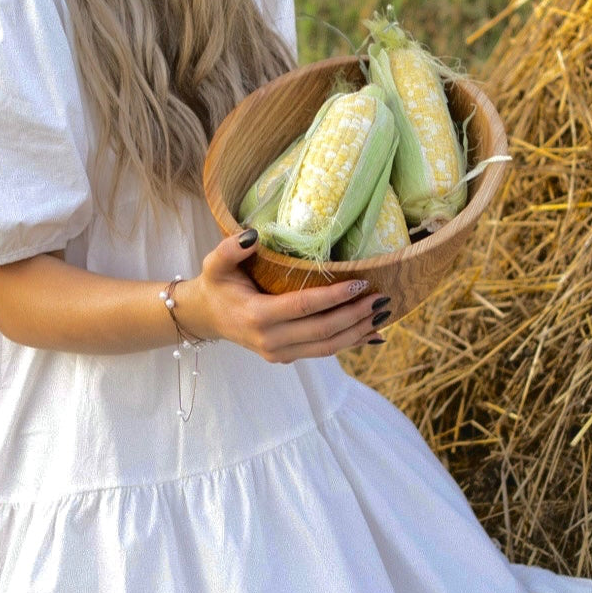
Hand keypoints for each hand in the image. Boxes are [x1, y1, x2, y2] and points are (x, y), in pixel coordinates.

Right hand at [178, 229, 390, 362]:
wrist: (206, 318)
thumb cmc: (216, 284)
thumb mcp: (215, 263)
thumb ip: (230, 248)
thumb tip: (253, 234)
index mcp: (257, 316)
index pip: (303, 307)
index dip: (334, 297)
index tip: (361, 283)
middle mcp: (270, 340)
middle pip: (322, 331)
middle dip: (356, 316)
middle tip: (382, 298)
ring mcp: (279, 354)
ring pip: (327, 348)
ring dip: (359, 332)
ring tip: (384, 314)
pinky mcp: (286, 358)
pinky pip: (323, 353)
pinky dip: (351, 344)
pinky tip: (374, 335)